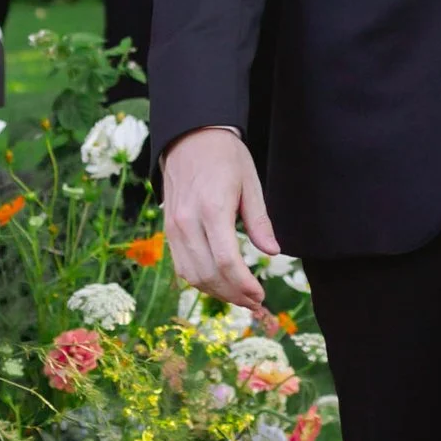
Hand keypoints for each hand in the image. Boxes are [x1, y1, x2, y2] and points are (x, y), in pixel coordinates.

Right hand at [163, 126, 278, 315]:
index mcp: (212, 209)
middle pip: (208, 274)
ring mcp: (173, 228)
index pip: (226, 261)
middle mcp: (187, 222)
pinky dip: (201, 281)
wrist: (189, 138)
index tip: (261, 295)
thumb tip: (273, 252)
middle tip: (255, 302)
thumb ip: (260, 221)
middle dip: (233, 295)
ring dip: (217, 293)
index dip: (244, 285)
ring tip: (241, 297)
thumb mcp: (251, 183)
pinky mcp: (168, 230)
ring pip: (192, 276)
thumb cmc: (226, 157)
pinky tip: (220, 284)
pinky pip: (181, 266)